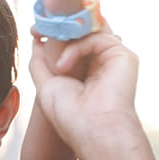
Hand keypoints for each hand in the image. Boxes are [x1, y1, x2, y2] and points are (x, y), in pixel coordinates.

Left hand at [27, 26, 137, 150]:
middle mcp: (102, 62)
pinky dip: (75, 48)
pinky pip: (96, 37)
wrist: (92, 132)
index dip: (56, 31)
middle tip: (38, 28)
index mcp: (87, 70)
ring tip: (51, 55)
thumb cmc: (71, 118)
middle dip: (61, 27)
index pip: (74, 40)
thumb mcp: (47, 86)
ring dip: (66, 37)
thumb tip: (36, 41)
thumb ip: (41, 62)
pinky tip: (63, 67)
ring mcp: (114, 58)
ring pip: (91, 30)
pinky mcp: (124, 56)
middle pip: (84, 30)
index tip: (35, 31)